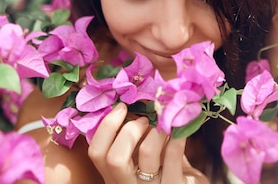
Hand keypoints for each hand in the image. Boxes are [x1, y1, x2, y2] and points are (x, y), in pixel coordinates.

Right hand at [88, 103, 208, 183]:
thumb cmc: (162, 168)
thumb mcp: (141, 155)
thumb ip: (132, 137)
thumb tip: (131, 102)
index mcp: (113, 176)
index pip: (96, 152)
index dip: (106, 126)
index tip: (122, 107)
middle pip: (114, 158)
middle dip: (129, 130)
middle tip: (144, 119)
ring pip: (147, 152)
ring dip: (157, 129)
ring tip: (165, 124)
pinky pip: (174, 154)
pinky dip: (177, 135)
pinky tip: (180, 127)